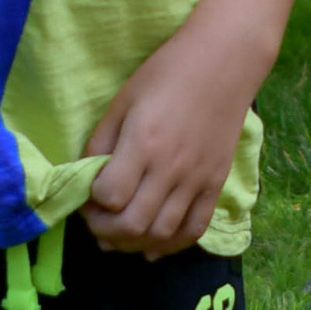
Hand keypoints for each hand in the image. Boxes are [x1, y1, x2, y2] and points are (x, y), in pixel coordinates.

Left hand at [81, 17, 266, 257]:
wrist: (224, 63)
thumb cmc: (167, 74)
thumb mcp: (123, 101)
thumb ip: (102, 141)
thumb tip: (87, 176)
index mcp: (144, 143)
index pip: (109, 196)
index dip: (90, 203)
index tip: (87, 194)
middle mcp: (171, 168)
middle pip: (132, 224)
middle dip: (105, 231)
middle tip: (96, 221)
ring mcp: (197, 179)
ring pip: (161, 234)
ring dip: (133, 243)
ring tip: (119, 235)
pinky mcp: (216, 184)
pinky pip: (194, 229)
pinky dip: (171, 245)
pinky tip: (153, 246)